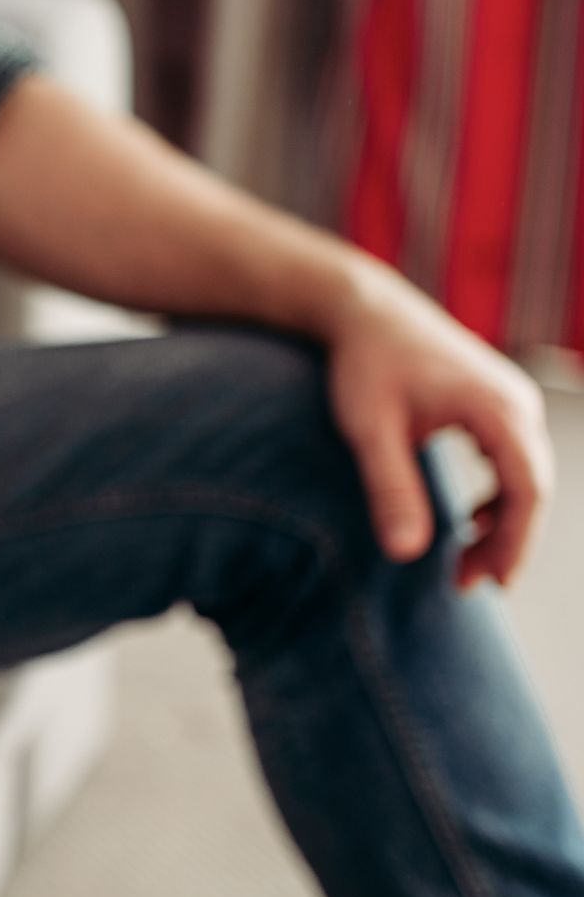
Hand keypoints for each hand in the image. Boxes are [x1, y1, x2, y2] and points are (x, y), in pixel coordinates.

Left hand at [326, 268, 555, 587]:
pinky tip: (470, 522)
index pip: (528, 489)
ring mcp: (510, 399)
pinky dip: (497, 495)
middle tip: (467, 585)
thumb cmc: (364, 365)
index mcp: (496, 409)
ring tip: (465, 564)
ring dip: (502, 521)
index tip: (491, 585)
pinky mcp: (495, 402)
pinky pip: (511, 458)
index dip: (515, 543)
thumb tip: (406, 554)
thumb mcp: (370, 430)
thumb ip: (390, 488)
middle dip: (507, 541)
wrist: (364, 311)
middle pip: (533, 485)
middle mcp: (516, 402)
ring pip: (525, 474)